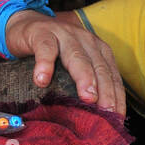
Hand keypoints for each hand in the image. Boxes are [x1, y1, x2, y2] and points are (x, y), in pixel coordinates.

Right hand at [4, 10, 125, 115]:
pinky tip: (42, 81)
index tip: (117, 118)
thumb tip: (94, 118)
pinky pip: (45, 48)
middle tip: (107, 112)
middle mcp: (85, 40)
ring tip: (87, 97)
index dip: (117, 97)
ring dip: (84, 77)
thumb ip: (84, 85)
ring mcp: (64, 35)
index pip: (112, 75)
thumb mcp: (73, 67)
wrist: (26, 25)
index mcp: (98, 50)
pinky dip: (45, 64)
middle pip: (99, 67)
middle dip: (106, 91)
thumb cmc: (53, 52)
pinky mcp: (41, 33)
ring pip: (77, 57)